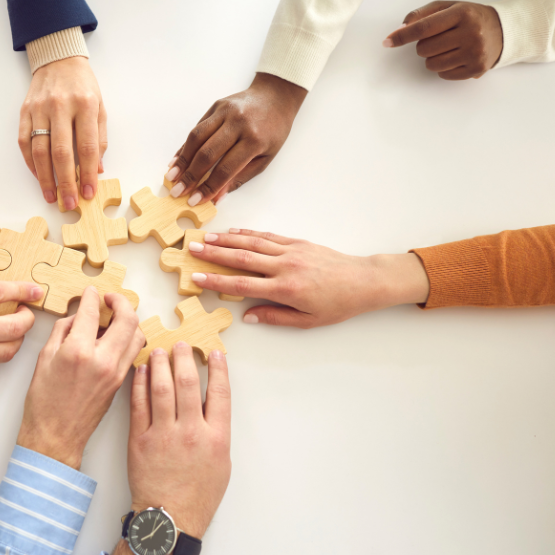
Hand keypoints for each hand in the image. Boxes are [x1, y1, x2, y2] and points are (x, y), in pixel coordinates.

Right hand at [16, 286, 144, 469]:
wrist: (55, 436)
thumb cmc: (44, 402)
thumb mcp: (44, 359)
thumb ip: (62, 331)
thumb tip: (77, 317)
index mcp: (78, 352)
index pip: (92, 312)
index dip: (91, 296)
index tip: (91, 292)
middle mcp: (102, 360)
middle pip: (127, 319)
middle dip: (121, 302)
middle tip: (110, 299)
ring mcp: (116, 372)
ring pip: (138, 335)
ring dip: (130, 321)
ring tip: (116, 318)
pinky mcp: (121, 383)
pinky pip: (133, 353)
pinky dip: (129, 340)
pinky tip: (116, 339)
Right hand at [17, 56, 106, 209]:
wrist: (58, 59)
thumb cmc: (83, 86)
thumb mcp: (100, 107)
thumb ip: (99, 138)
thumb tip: (97, 170)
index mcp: (85, 105)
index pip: (88, 146)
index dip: (88, 173)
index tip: (88, 193)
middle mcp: (60, 106)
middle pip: (61, 152)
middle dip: (65, 182)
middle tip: (68, 203)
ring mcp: (39, 109)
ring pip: (40, 150)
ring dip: (45, 178)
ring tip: (51, 196)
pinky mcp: (24, 111)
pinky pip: (24, 142)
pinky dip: (31, 163)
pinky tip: (39, 176)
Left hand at [110, 343, 231, 554]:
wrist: (170, 518)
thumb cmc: (198, 494)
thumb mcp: (221, 462)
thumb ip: (217, 430)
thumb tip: (210, 402)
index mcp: (216, 437)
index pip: (220, 392)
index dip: (218, 369)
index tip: (215, 352)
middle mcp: (191, 432)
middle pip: (188, 383)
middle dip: (183, 358)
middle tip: (180, 344)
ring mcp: (163, 434)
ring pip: (161, 388)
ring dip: (160, 365)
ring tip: (158, 350)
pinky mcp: (139, 440)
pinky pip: (138, 404)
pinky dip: (139, 385)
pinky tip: (140, 372)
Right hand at [165, 72, 306, 206]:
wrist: (275, 97)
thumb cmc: (273, 130)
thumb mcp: (265, 158)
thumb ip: (240, 177)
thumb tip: (217, 196)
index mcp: (254, 140)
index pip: (226, 169)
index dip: (208, 187)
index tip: (195, 200)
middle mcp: (238, 123)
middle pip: (207, 153)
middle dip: (190, 176)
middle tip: (178, 192)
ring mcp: (225, 112)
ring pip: (196, 138)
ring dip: (182, 160)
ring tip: (172, 177)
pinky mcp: (216, 106)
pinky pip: (197, 128)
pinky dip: (185, 145)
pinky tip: (177, 159)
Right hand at [187, 229, 429, 327]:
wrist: (363, 281)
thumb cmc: (338, 304)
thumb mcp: (307, 321)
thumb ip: (275, 317)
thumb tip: (247, 316)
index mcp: (285, 288)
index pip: (242, 284)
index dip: (216, 281)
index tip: (197, 277)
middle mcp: (285, 266)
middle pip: (241, 258)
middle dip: (214, 254)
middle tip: (191, 249)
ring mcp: (291, 251)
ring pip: (252, 243)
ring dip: (226, 240)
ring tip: (205, 237)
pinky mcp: (297, 242)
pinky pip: (268, 237)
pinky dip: (249, 234)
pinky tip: (234, 233)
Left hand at [383, 1, 503, 79]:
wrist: (502, 30)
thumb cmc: (469, 17)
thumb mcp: (448, 7)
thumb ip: (423, 15)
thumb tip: (401, 29)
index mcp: (462, 13)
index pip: (424, 28)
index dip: (403, 36)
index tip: (387, 42)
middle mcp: (470, 33)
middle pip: (424, 49)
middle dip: (424, 45)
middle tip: (439, 38)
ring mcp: (475, 53)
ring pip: (431, 64)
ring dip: (432, 58)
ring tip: (448, 48)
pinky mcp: (476, 69)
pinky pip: (443, 75)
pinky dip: (443, 68)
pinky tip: (456, 57)